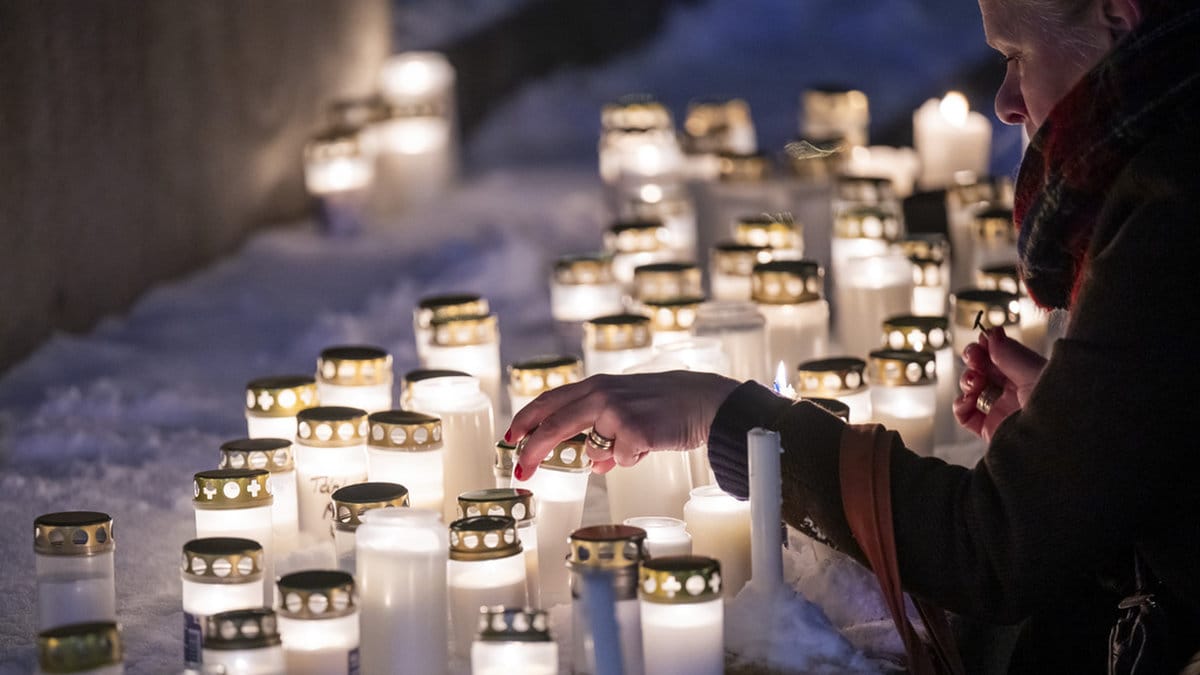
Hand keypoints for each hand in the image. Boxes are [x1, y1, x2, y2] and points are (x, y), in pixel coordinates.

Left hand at [505, 371, 739, 478]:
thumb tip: (592, 464)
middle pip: (553, 425)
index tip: (510, 439)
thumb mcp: (629, 410)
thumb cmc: (667, 407)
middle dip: (533, 451)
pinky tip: (651, 444)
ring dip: (611, 456)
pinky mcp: (633, 430)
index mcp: (596, 385)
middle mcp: (601, 393)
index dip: (525, 420)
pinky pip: (620, 460)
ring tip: (638, 441)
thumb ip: (605, 430)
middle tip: (520, 472)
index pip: (549, 400)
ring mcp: (616, 411)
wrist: (704, 402)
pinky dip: (633, 459)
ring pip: (592, 450)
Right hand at [953, 326, 1046, 441]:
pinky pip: (966, 415)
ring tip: (975, 382)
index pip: (1003, 355)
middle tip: (973, 356)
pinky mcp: (989, 430)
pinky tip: (969, 400)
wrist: (1053, 441)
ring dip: (968, 380)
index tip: (983, 339)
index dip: (989, 345)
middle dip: (974, 359)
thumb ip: (1010, 353)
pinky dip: (961, 405)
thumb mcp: (1033, 372)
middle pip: (984, 369)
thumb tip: (992, 333)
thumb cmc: (1055, 405)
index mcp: (1030, 375)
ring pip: (972, 389)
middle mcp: (1015, 392)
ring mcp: (1001, 411)